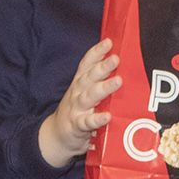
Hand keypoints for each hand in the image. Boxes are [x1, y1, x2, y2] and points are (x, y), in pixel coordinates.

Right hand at [37, 38, 122, 167]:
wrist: (56, 137)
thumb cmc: (77, 112)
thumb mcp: (84, 94)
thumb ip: (98, 82)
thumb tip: (122, 67)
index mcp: (80, 83)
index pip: (86, 64)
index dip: (97, 52)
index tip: (109, 41)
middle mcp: (77, 92)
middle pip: (89, 77)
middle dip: (103, 66)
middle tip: (116, 58)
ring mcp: (76, 109)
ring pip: (89, 96)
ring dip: (103, 88)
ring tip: (117, 81)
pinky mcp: (77, 125)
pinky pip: (87, 121)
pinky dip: (97, 118)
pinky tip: (107, 116)